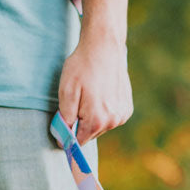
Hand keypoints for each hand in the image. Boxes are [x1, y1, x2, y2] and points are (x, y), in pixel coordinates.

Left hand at [57, 27, 132, 144]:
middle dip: (81, 124)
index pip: (78, 142)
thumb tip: (64, 139)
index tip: (62, 124)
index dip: (68, 135)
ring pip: (101, 126)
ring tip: (89, 95)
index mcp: (97, 121)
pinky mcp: (127, 108)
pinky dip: (104, 111)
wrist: (104, 47)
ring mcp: (122, 115)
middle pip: (90, 134)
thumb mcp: (66, 91)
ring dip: (92, 117)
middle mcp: (113, 122)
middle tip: (76, 101)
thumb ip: (65, 119)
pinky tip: (100, 94)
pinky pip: (111, 118)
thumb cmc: (82, 67)